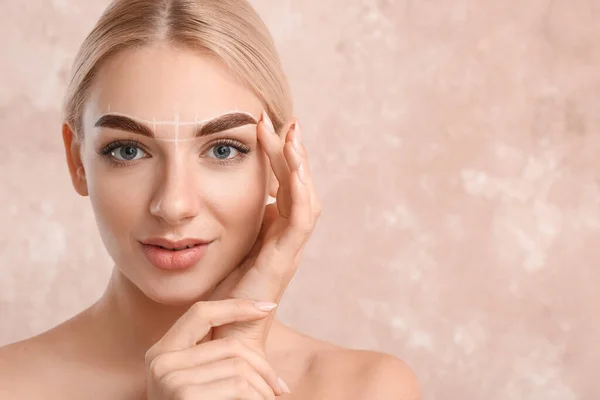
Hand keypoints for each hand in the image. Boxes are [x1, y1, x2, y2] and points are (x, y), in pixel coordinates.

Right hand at [144, 299, 286, 398]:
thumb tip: (259, 318)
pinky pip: (239, 387)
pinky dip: (258, 398)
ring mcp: (169, 379)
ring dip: (264, 389)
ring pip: (240, 368)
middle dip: (265, 367)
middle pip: (231, 346)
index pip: (201, 312)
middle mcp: (160, 362)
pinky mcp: (184, 395)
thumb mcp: (197, 382)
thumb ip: (214, 358)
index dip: (236, 306)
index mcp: (162, 352)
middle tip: (280, 388)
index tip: (266, 308)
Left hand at [210, 113, 321, 353]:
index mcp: (274, 233)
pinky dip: (301, 188)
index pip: (285, 187)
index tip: (265, 126)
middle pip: (299, 187)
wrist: (223, 337)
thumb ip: (236, 224)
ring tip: (289, 132)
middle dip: (292, 152)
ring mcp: (289, 248)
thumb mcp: (227, 248)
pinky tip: (292, 161)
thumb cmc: (221, 297)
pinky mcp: (284, 259)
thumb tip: (232, 194)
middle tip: (283, 119)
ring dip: (299, 163)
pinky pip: (301, 217)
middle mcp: (287, 238)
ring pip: (306, 197)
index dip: (279, 157)